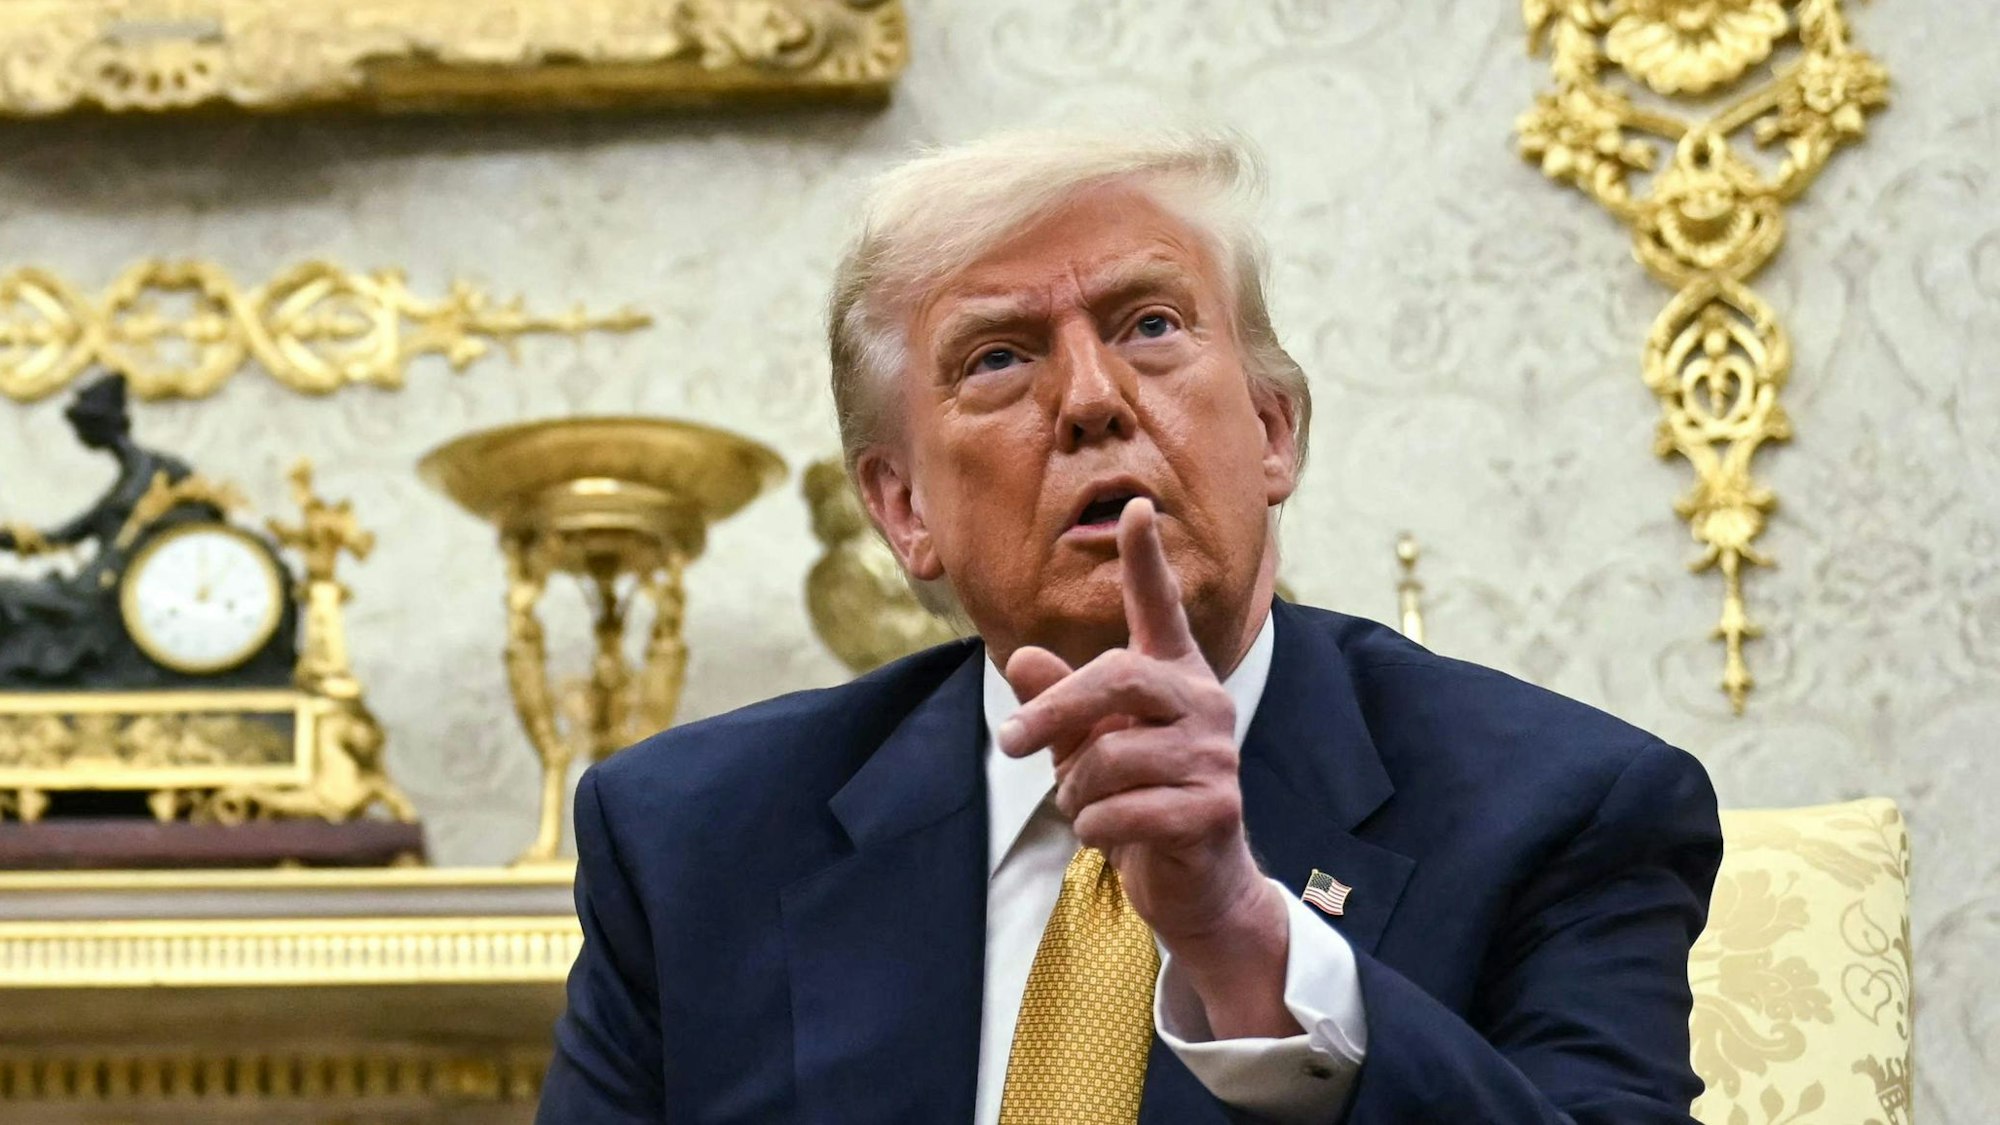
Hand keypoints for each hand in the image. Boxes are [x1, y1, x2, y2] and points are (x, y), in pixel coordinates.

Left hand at [998, 498, 1295, 1038]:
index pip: (1159, 609)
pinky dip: (1095, 828)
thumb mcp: (1087, 750)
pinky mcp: (1216, 806)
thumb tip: (1022, 659)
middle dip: (1056, 711)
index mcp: (1174, 677)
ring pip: (1110, 757)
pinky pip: (1124, 808)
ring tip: (1087, 808)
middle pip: (1117, 679)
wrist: (1193, 884)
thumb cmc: (1136, 803)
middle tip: (1011, 741)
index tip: (1135, 507)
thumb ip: (1059, 706)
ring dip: (1076, 792)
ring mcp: (1216, 753)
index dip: (1145, 560)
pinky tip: (1108, 835)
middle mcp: (1203, 701)